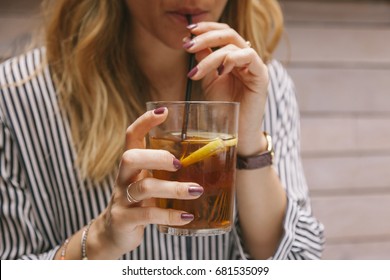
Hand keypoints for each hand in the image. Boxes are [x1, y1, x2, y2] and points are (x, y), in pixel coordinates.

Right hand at [91, 108, 202, 258]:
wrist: (114, 233)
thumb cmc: (139, 202)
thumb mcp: (149, 182)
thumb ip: (165, 171)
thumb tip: (205, 160)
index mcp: (131, 165)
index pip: (131, 136)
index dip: (144, 121)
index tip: (164, 111)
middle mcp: (123, 178)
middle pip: (130, 157)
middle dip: (157, 157)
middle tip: (179, 163)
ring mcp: (121, 199)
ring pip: (144, 188)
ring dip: (173, 188)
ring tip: (196, 190)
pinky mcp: (124, 220)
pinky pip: (148, 215)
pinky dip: (170, 215)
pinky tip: (187, 216)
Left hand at [184, 22, 268, 154]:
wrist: (236, 133)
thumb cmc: (225, 110)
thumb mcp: (209, 82)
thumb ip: (204, 62)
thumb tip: (191, 42)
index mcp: (234, 58)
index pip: (223, 33)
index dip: (207, 28)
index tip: (188, 31)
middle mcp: (245, 59)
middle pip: (228, 34)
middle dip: (206, 37)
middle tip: (187, 46)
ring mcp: (254, 66)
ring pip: (233, 46)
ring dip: (211, 55)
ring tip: (197, 72)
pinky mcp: (261, 75)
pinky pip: (248, 56)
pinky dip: (231, 59)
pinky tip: (220, 71)